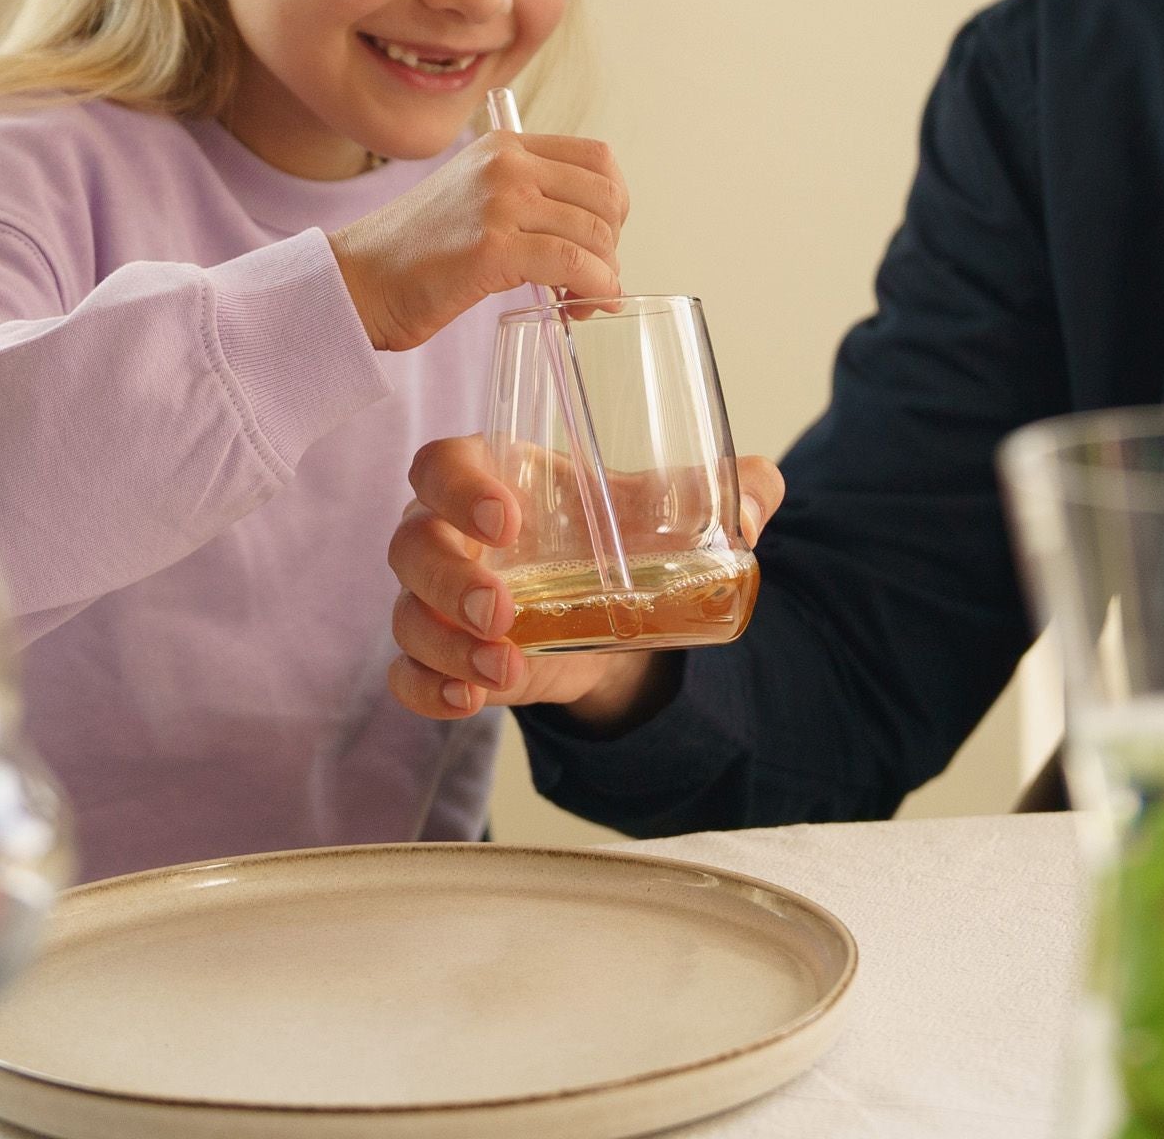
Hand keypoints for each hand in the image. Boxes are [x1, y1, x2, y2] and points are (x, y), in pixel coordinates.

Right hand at [328, 131, 627, 350]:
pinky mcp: (492, 247)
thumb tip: (598, 228)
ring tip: (587, 299)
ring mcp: (499, 202)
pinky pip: (573, 264)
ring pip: (595, 233)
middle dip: (613, 243)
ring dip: (606, 275)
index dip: (614, 204)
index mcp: (504, 146)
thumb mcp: (474, 198)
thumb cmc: (416, 254)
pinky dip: (594, 288)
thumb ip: (527, 196)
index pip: (598, 158)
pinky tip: (585, 305)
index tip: (603, 240)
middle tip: (596, 278)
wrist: (355, 282)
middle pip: (606, 196)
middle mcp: (506, 163)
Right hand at [385, 436, 785, 725]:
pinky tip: (468, 701)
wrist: (625, 608)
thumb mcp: (679, 504)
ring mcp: (442, 599)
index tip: (506, 520)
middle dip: (447, 579)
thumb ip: (735, 487)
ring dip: (445, 645)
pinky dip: (426, 689)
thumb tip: (756, 504)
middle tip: (501, 608)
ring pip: (407, 615)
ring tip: (502, 667)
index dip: (459, 487)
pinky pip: (407, 674)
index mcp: (497, 475)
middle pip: (411, 543)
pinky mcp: (449, 657)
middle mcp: (453, 532)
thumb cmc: (629, 530)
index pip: (444, 463)